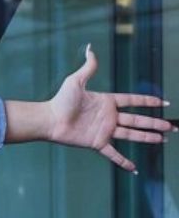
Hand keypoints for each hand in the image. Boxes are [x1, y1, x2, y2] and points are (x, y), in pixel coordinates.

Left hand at [46, 44, 173, 172]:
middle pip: (138, 120)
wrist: (49, 119)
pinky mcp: (97, 143)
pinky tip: (134, 168)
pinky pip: (113, 154)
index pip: (132, 101)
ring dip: (148, 138)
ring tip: (163, 140)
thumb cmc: (60, 100)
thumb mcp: (76, 81)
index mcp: (107, 102)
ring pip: (132, 135)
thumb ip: (88, 67)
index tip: (164, 103)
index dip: (148, 102)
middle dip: (155, 123)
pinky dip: (123, 162)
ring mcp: (104, 131)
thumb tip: (90, 48)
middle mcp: (109, 117)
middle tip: (171, 127)